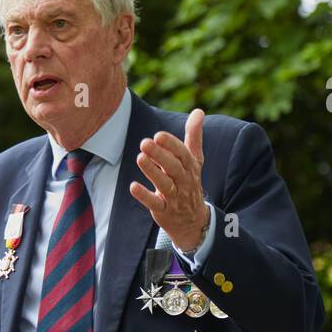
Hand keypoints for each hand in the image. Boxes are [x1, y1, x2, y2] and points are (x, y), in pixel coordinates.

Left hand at [129, 107, 208, 251]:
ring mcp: (174, 197)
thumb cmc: (189, 183)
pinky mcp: (164, 211)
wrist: (193, 221)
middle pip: (174, 168)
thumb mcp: (194, 160)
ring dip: (152, 172)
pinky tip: (133, 187)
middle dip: (160, 155)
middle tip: (145, 143)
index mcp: (190, 167)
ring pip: (165, 184)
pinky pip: (155, 203)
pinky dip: (144, 195)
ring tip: (139, 158)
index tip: (158, 135)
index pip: (183, 154)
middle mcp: (184, 181)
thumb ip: (194, 136)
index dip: (171, 145)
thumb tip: (199, 111)